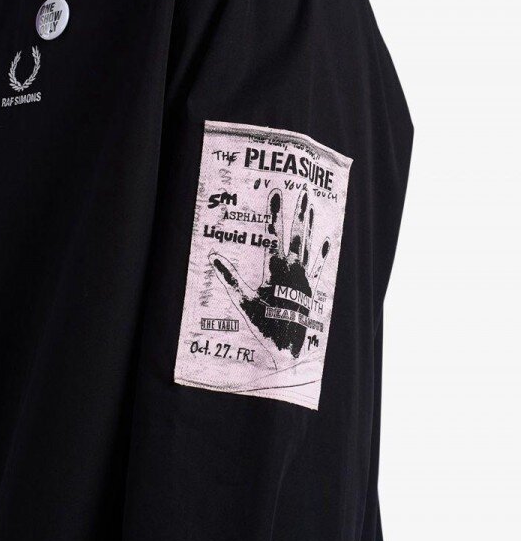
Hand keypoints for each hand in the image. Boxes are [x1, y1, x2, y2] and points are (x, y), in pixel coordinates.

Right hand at [209, 188, 329, 358]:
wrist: (289, 349)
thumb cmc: (265, 326)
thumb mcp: (244, 302)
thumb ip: (230, 278)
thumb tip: (214, 258)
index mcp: (277, 270)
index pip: (274, 234)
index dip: (274, 212)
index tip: (275, 192)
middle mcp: (294, 270)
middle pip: (297, 235)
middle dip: (299, 212)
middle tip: (305, 191)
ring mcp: (305, 279)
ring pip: (308, 246)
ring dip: (310, 227)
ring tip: (312, 207)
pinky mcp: (310, 289)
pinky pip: (320, 268)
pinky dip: (322, 255)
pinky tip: (326, 242)